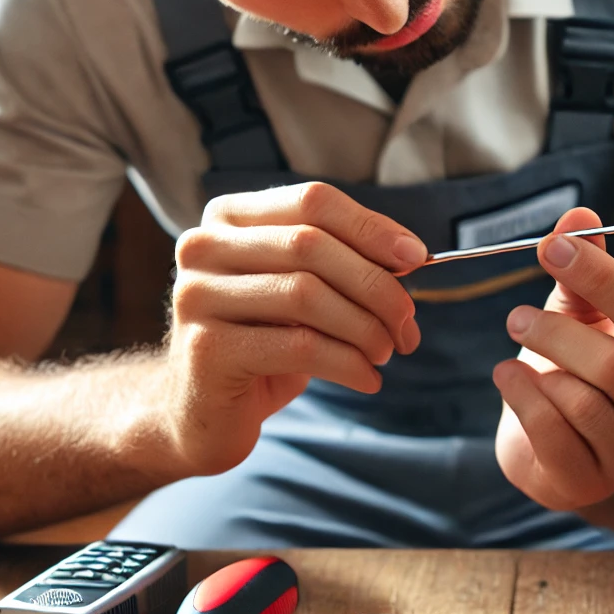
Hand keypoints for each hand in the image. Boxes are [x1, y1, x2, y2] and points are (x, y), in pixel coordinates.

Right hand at [160, 182, 425, 474]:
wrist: (204, 411)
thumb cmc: (264, 342)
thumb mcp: (302, 291)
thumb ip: (343, 262)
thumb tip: (409, 255)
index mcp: (230, 217)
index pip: (312, 202)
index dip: (371, 227)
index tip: (417, 258)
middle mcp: (203, 246)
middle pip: (311, 245)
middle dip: (375, 285)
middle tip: (407, 324)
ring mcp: (197, 296)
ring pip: (307, 295)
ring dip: (365, 327)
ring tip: (387, 352)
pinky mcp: (206, 349)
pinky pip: (299, 346)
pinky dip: (348, 363)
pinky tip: (368, 379)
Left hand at [492, 207, 613, 512]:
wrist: (552, 441)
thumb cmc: (577, 366)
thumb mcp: (582, 310)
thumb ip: (584, 263)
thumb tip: (578, 215)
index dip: (599, 276)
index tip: (550, 247)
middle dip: (554, 333)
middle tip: (516, 316)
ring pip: (581, 401)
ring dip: (536, 366)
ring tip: (513, 352)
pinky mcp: (591, 483)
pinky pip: (553, 434)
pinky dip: (521, 399)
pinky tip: (508, 379)